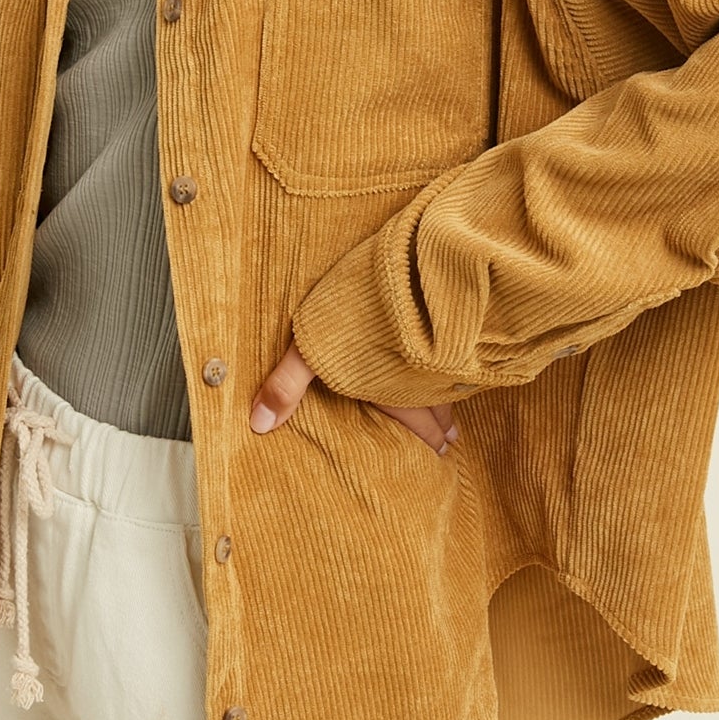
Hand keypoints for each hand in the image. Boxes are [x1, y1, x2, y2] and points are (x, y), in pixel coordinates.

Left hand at [249, 333, 459, 455]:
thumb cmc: (359, 312)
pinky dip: (455, 367)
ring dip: (450, 399)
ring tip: (455, 416)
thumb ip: (287, 386)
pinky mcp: (445, 321)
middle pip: (435, 405)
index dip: (427, 440)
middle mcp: (420, 374)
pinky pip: (455, 354)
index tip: (440, 452)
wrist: (406, 268)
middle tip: (450, 442)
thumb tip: (259, 425)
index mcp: (391, 387)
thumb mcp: (313, 350)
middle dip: (442, 427)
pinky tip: (459, 363)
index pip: (412, 423)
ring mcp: (436, 348)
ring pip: (448, 381)